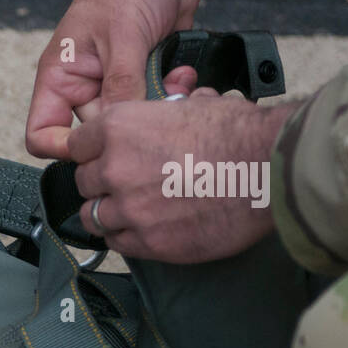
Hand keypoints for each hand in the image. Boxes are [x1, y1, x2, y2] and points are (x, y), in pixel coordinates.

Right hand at [25, 0, 243, 158]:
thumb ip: (121, 89)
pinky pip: (154, 104)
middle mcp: (83, 84)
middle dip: (127, 125)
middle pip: (96, 132)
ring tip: (175, 84)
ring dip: (155, 107)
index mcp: (59, 77)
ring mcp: (114, 82)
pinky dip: (172, 94)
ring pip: (130, 121)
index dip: (64, 148)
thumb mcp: (123, 39)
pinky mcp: (142, 76)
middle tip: (154, 108)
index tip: (96, 149)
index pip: (42, 133)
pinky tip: (184, 74)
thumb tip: (120, 134)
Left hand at [67, 88, 300, 262]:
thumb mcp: (194, 104)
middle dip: (100, 182)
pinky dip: (125, 237)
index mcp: (119, 127)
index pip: (77, 144)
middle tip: (123, 183)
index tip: (102, 157)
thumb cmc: (240, 132)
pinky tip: (143, 229)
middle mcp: (114, 168)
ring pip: (93, 216)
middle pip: (83, 181)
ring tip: (130, 210)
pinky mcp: (148, 241)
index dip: (91, 151)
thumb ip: (167, 111)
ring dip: (107, 213)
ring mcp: (128, 208)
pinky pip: (117, 243)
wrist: (270, 169)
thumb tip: (177, 104)